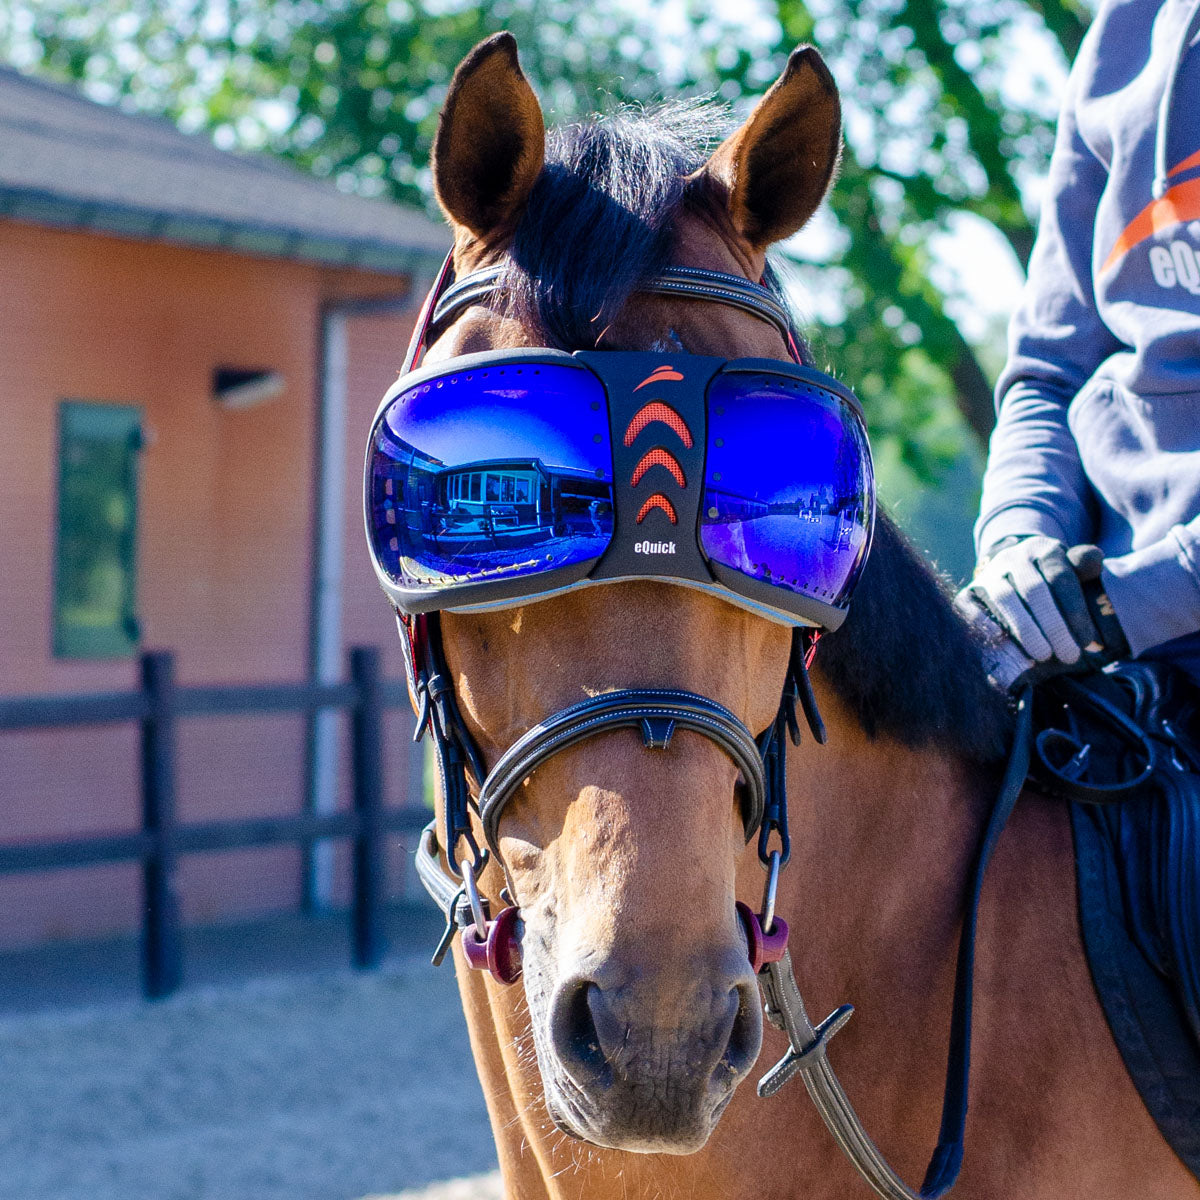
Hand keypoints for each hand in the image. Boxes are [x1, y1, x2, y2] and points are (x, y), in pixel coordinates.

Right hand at [960, 536, 1102, 664]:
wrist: (1011, 578)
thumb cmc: (1052, 585)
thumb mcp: (1073, 572)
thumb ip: (1085, 568)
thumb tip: (1095, 560)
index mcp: (1043, 550)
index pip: (1061, 578)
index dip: (1076, 612)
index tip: (1088, 642)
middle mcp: (1013, 557)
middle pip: (1034, 590)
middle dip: (1054, 626)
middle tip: (1069, 656)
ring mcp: (988, 574)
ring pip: (1005, 598)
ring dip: (1025, 629)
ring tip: (1042, 656)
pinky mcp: (967, 592)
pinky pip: (971, 608)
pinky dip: (985, 625)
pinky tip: (1003, 643)